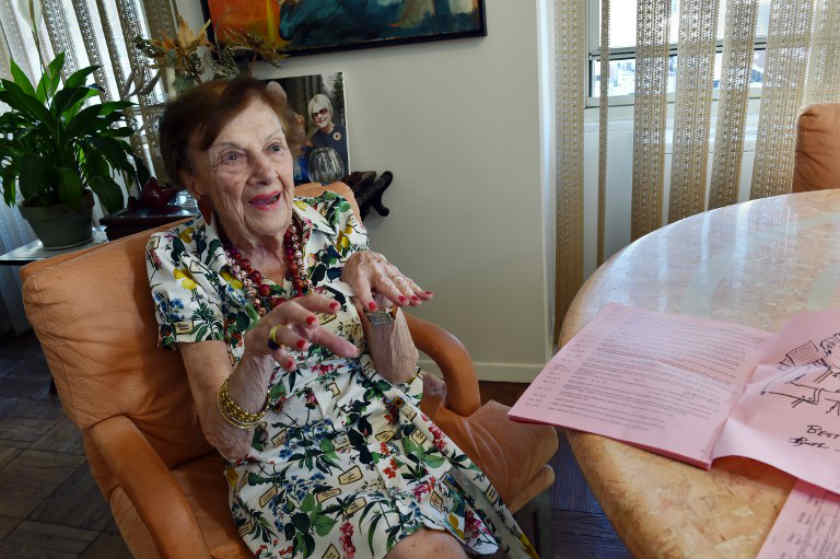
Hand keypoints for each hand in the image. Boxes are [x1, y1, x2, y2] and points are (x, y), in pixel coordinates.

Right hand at [243, 294, 358, 369]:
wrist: (259, 341)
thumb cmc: (292, 330)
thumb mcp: (313, 334)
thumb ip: (333, 341)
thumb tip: (355, 352)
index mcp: (297, 307)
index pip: (310, 300)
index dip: (322, 302)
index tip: (337, 306)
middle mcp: (282, 315)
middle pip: (289, 310)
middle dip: (302, 315)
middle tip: (315, 322)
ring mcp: (270, 329)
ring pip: (279, 332)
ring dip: (292, 339)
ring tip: (305, 346)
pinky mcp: (262, 343)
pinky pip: (272, 351)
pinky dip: (282, 358)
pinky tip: (292, 366)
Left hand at [342, 251, 432, 311]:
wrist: (361, 257)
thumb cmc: (354, 274)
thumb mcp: (347, 285)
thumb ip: (354, 299)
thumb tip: (362, 314)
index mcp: (359, 275)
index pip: (362, 287)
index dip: (367, 298)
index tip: (372, 308)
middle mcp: (375, 271)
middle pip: (385, 283)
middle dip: (395, 293)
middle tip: (403, 302)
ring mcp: (388, 270)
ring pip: (399, 282)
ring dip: (409, 293)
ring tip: (416, 302)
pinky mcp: (396, 273)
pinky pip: (408, 282)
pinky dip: (419, 289)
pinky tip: (428, 295)